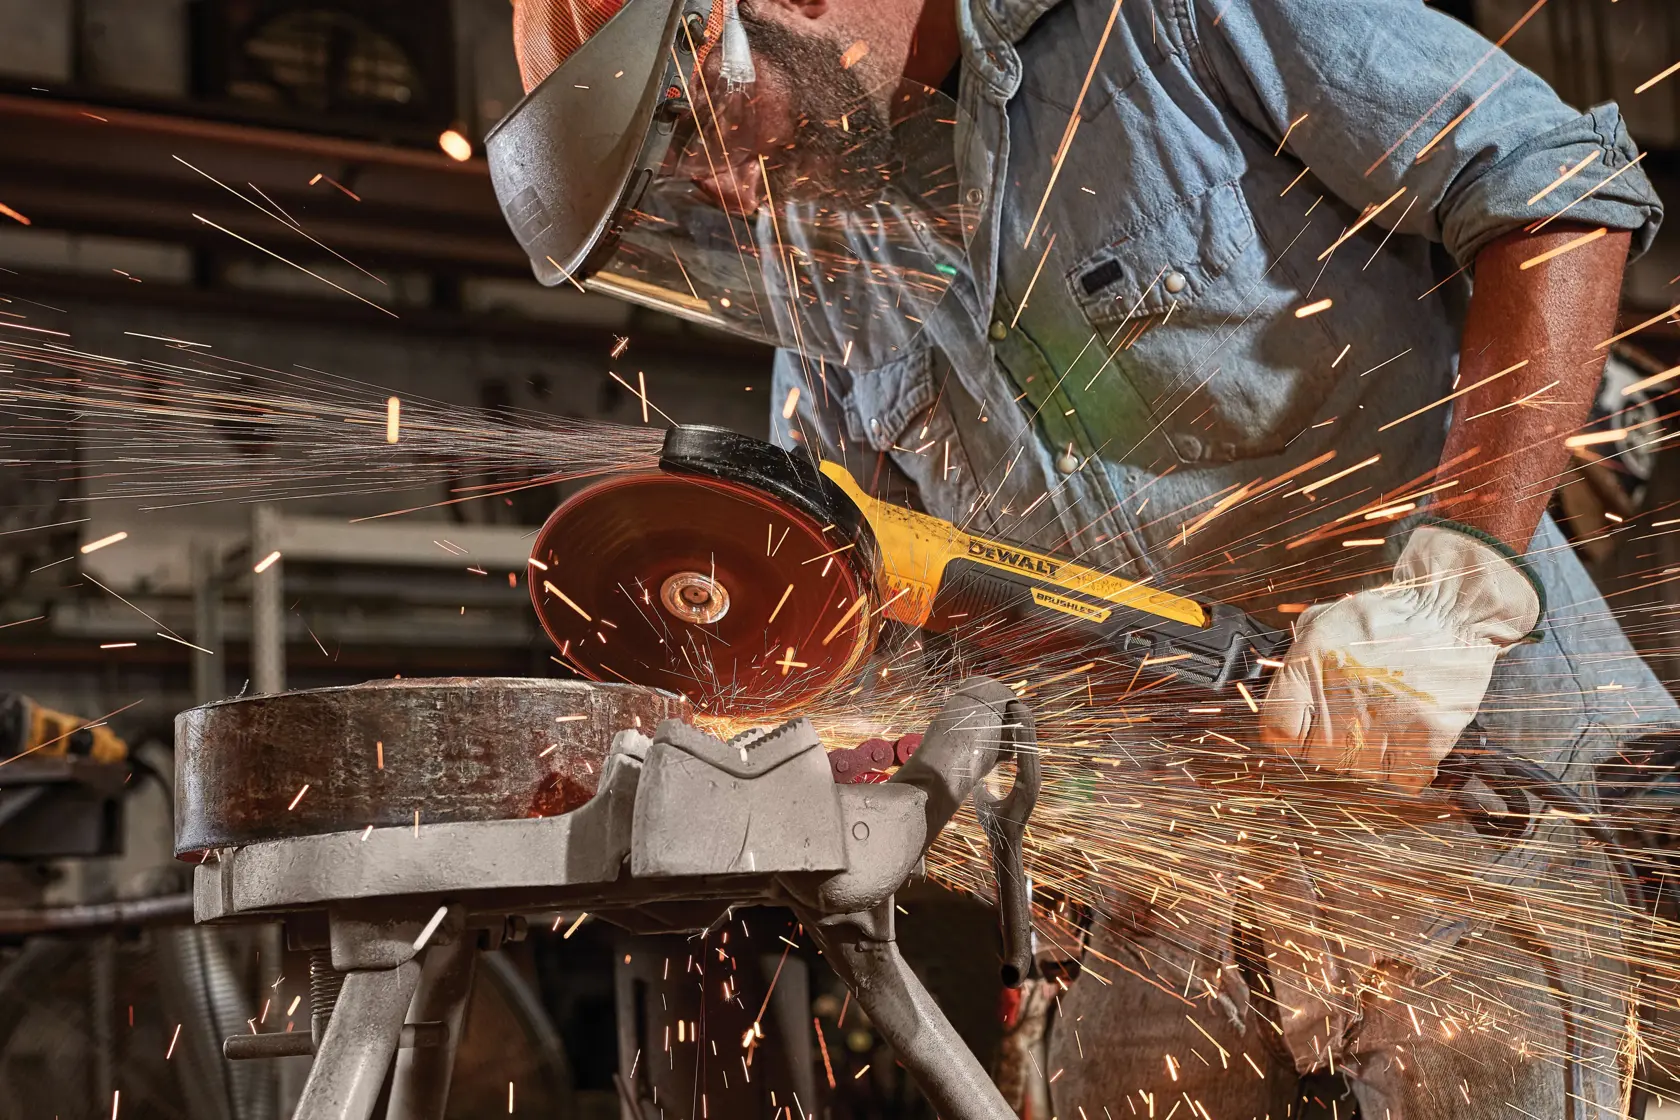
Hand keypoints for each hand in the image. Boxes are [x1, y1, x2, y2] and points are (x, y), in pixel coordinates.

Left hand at [1260, 523, 1540, 790]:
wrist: (1452, 611)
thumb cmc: (1386, 616)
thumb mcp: (1324, 621)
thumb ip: (1295, 659)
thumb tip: (1278, 691)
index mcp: (1312, 667)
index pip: (1277, 729)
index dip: (1287, 731)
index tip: (1300, 726)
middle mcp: (1346, 698)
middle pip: (1317, 756)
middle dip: (1328, 744)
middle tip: (1351, 720)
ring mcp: (1389, 721)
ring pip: (1359, 770)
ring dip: (1366, 757)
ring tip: (1382, 725)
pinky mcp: (1430, 736)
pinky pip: (1404, 779)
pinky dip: (1404, 768)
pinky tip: (1406, 741)